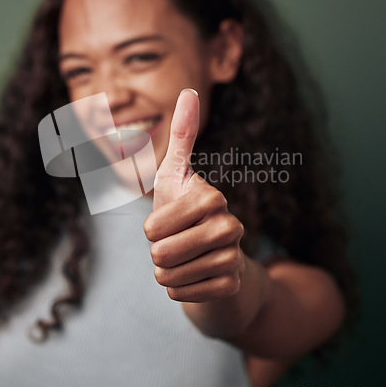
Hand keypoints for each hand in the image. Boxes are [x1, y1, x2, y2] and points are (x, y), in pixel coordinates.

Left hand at [143, 89, 244, 302]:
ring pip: (170, 276)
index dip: (151, 229)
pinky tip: (192, 278)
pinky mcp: (232, 286)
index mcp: (211, 198)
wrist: (212, 254)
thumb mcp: (176, 174)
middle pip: (161, 253)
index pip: (155, 226)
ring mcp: (234, 258)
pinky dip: (178, 290)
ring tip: (181, 261)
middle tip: (170, 247)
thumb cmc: (185, 211)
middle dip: (156, 253)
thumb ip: (181, 136)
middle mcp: (230, 226)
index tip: (161, 225)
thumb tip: (189, 91)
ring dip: (165, 273)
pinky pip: (183, 295)